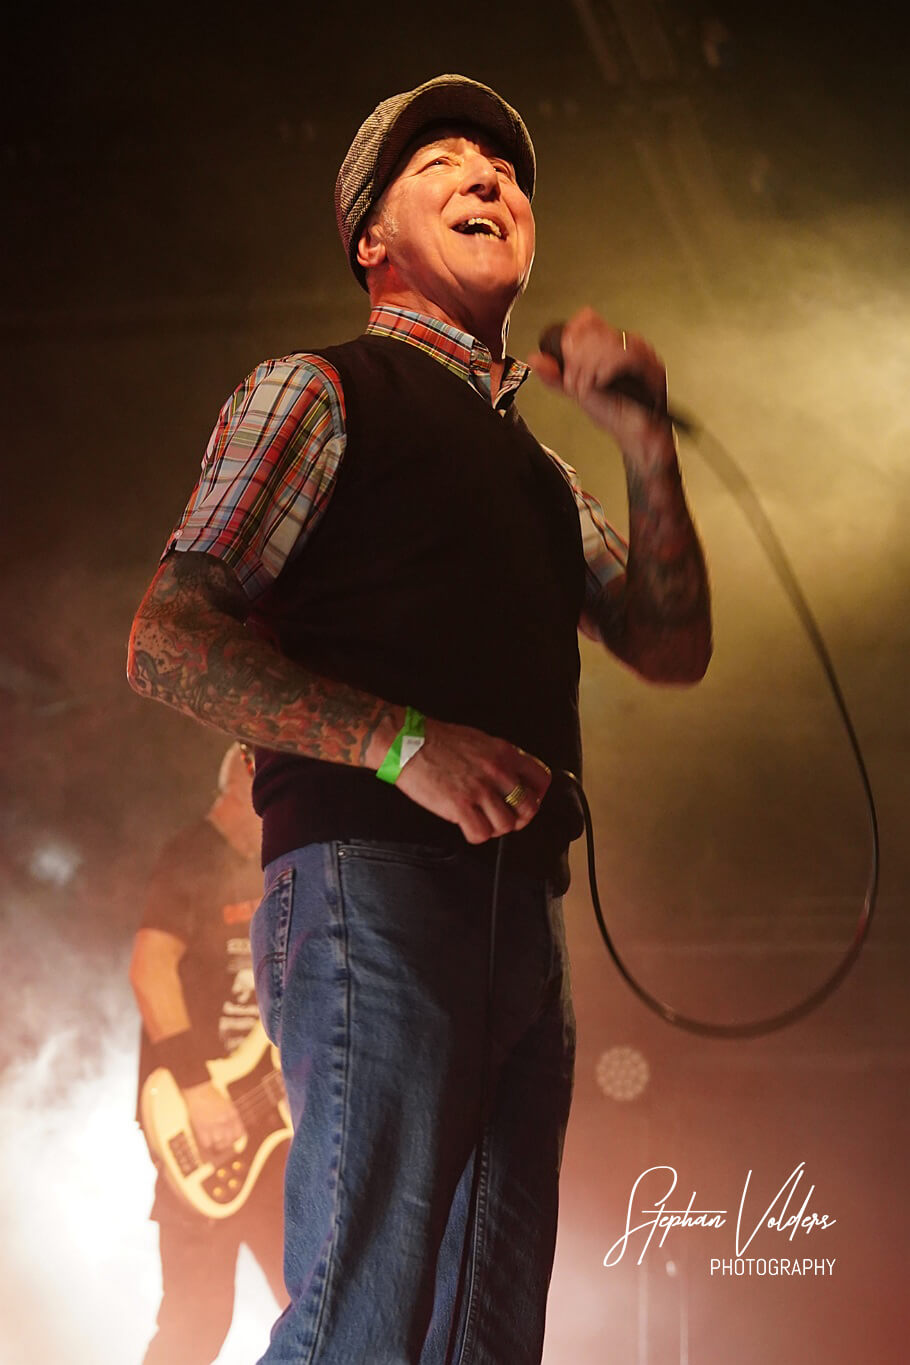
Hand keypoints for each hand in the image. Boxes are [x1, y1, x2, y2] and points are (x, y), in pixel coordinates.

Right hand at [183, 1080, 246, 1156]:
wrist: (198, 1090)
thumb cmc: (211, 1096)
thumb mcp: (226, 1104)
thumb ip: (230, 1117)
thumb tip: (230, 1132)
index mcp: (233, 1114)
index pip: (239, 1134)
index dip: (235, 1139)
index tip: (231, 1140)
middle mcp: (225, 1120)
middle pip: (229, 1141)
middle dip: (225, 1144)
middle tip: (221, 1144)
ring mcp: (214, 1125)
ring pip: (219, 1144)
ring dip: (216, 1145)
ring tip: (213, 1142)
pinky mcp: (202, 1128)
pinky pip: (207, 1143)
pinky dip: (206, 1144)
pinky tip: (205, 1139)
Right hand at [394, 717, 551, 844]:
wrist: (408, 743)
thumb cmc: (438, 740)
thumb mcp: (480, 740)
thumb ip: (500, 759)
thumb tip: (512, 777)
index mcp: (505, 753)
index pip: (541, 779)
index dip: (538, 795)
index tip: (528, 800)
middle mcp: (497, 771)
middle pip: (529, 807)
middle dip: (519, 817)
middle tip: (505, 817)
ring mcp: (479, 790)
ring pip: (506, 824)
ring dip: (495, 827)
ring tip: (482, 821)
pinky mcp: (460, 806)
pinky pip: (481, 833)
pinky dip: (476, 834)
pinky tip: (467, 826)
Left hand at [527, 307, 672, 457]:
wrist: (634, 433)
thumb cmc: (613, 412)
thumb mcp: (577, 391)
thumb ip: (556, 376)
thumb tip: (535, 358)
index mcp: (610, 345)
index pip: (589, 319)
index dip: (573, 334)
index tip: (568, 358)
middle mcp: (626, 343)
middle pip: (595, 329)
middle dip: (579, 359)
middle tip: (580, 381)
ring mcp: (640, 351)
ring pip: (607, 340)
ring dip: (591, 368)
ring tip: (593, 385)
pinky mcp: (650, 363)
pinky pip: (623, 354)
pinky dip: (606, 371)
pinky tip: (603, 383)